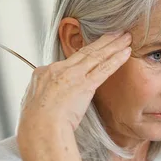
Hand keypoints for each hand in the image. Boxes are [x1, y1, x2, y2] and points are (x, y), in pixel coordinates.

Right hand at [17, 31, 131, 139]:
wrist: (39, 128)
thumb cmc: (35, 125)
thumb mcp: (33, 105)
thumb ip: (44, 97)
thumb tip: (48, 101)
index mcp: (43, 73)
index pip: (67, 62)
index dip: (84, 54)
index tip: (95, 49)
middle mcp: (58, 69)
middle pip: (85, 52)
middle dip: (103, 41)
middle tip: (116, 32)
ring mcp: (72, 76)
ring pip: (96, 56)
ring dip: (113, 45)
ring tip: (126, 37)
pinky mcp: (84, 85)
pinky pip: (104, 69)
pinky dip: (116, 59)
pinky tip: (126, 51)